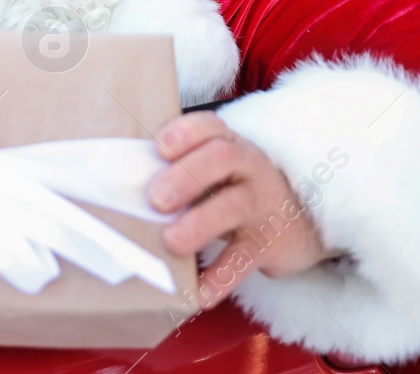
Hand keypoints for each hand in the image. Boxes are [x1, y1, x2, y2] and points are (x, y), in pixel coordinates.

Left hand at [147, 112, 332, 308]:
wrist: (301, 219)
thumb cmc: (235, 189)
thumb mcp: (216, 170)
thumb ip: (180, 170)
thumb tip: (118, 184)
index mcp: (228, 143)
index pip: (210, 126)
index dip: (184, 133)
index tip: (158, 148)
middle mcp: (248, 167)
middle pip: (221, 158)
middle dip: (185, 176)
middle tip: (155, 200)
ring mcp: (261, 204)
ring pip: (234, 206)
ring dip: (199, 224)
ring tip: (171, 242)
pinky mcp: (269, 243)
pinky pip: (244, 260)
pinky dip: (220, 277)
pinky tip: (198, 293)